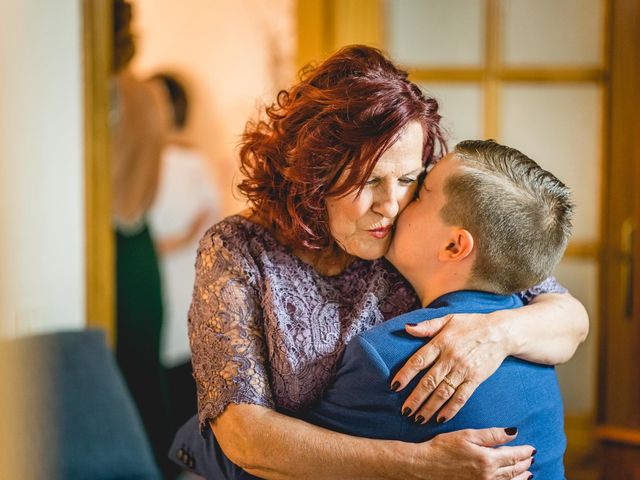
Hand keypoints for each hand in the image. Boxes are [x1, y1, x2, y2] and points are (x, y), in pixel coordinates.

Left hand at [390, 312, 509, 422]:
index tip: (395, 386)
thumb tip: (406, 328)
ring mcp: (464, 370)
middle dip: (415, 398)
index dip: (406, 374)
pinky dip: (451, 409)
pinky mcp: (476, 379)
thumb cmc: (471, 324)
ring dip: (429, 407)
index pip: (419, 361)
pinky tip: (440, 418)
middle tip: (405, 411)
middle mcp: (451, 358)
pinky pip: (461, 397)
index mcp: (441, 343)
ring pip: (443, 392)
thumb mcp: (448, 319)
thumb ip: (427, 326)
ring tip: (418, 419)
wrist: (500, 332)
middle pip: (429, 381)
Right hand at [408, 427, 534, 479]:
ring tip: (528, 472)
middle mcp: (488, 476)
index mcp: (487, 459)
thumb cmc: (442, 448)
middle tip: (531, 458)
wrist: (424, 466)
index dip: (524, 451)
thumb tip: (513, 432)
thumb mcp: (467, 435)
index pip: (513, 455)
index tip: (531, 448)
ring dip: (521, 477)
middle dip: (524, 463)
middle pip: (513, 470)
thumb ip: (491, 435)